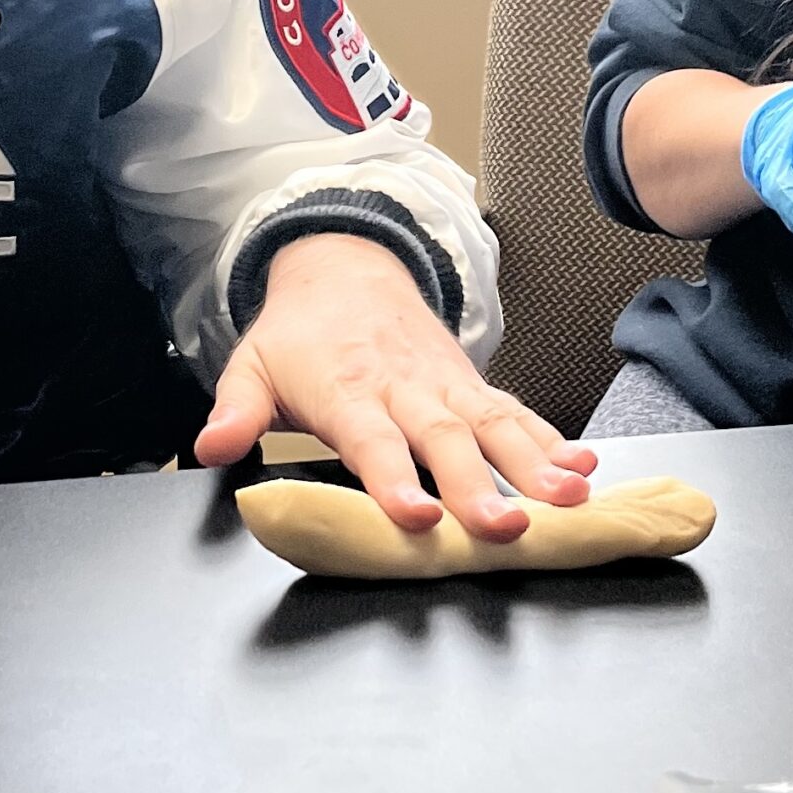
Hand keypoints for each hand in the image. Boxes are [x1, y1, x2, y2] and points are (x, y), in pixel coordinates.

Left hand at [190, 233, 596, 539]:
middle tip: (507, 526)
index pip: (371, 440)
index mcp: (347, 390)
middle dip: (478, 484)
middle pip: (444, 439)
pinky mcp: (471, 383)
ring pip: (493, 423)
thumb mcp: (252, 365)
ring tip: (569, 498)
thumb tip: (207, 449)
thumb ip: (234, 410)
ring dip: (534, 462)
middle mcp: (404, 387)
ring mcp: (445, 384)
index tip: (417, 518)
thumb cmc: (298, 335)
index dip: (392, 480)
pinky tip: (585, 467)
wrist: (346, 266)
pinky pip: (515, 411)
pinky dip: (552, 439)